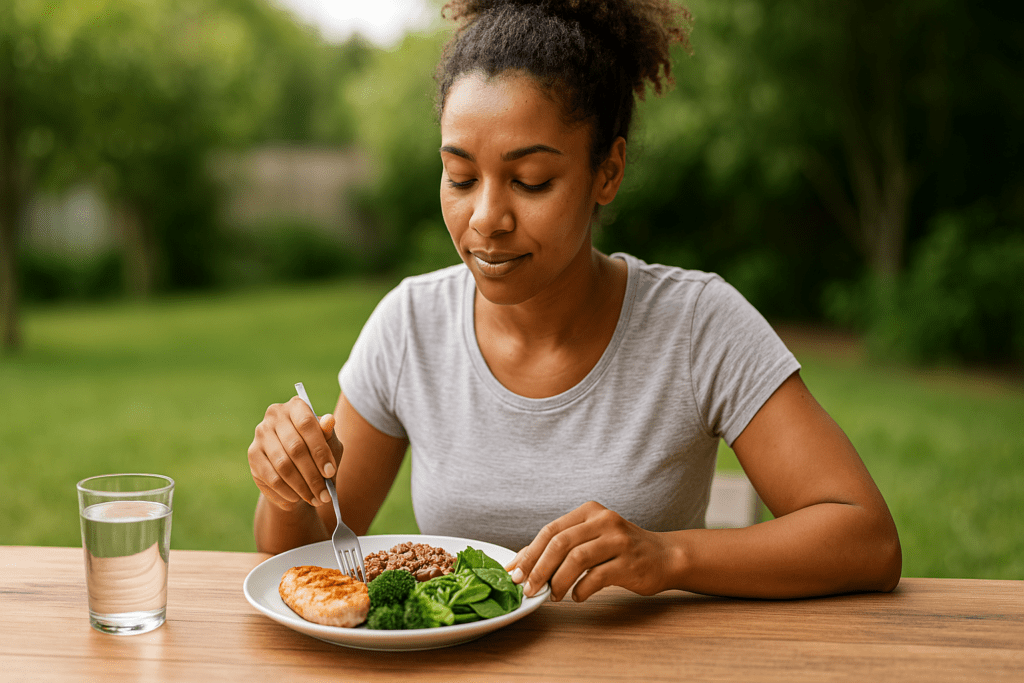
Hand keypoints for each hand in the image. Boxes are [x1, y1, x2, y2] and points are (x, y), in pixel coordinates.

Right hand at [248, 396, 342, 510]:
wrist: (297, 467)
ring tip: (315, 499)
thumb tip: (329, 420)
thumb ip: (328, 434)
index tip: (331, 472)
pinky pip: (271, 478)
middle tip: (325, 495)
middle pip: (295, 448)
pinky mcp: (253, 454)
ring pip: (283, 466)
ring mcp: (261, 434)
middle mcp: (275, 415)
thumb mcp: (329, 443)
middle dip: (313, 475)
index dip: (320, 451)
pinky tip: (298, 498)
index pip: (307, 425)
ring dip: (302, 487)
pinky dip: (287, 491)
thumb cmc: (317, 451)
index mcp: (296, 406)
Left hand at [506, 501, 676, 602]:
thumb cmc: (621, 550)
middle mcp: (604, 520)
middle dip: (539, 569)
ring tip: (553, 596)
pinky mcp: (630, 562)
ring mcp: (619, 540)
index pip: (550, 530)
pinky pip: (597, 577)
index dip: (529, 553)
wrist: (665, 556)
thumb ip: (563, 546)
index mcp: (589, 511)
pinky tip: (577, 597)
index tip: (514, 572)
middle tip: (528, 589)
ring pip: (577, 559)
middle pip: (560, 543)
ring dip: (558, 581)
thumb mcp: (592, 538)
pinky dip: (581, 590)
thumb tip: (524, 564)